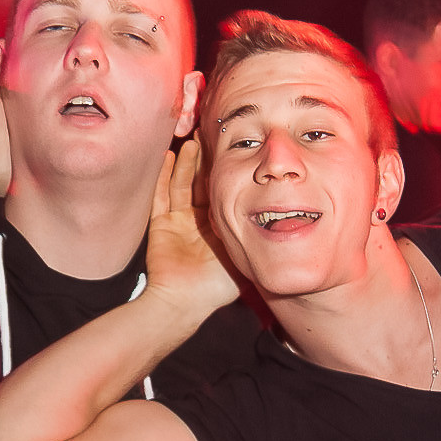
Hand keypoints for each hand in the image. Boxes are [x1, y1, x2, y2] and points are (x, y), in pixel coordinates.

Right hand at [146, 140, 239, 314]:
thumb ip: (254, 244)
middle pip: (202, 186)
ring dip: (188, 164)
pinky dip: (163, 175)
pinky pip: (161, 195)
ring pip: (182, 185)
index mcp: (218, 231)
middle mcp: (198, 224)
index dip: (228, 175)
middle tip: (212, 137)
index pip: (225, 195)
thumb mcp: (244, 262)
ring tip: (194, 141)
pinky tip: (169, 156)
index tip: (234, 153)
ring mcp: (178, 224)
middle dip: (207, 163)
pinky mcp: (161, 225)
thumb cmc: (214, 287)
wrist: (183, 303)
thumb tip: (279, 229)